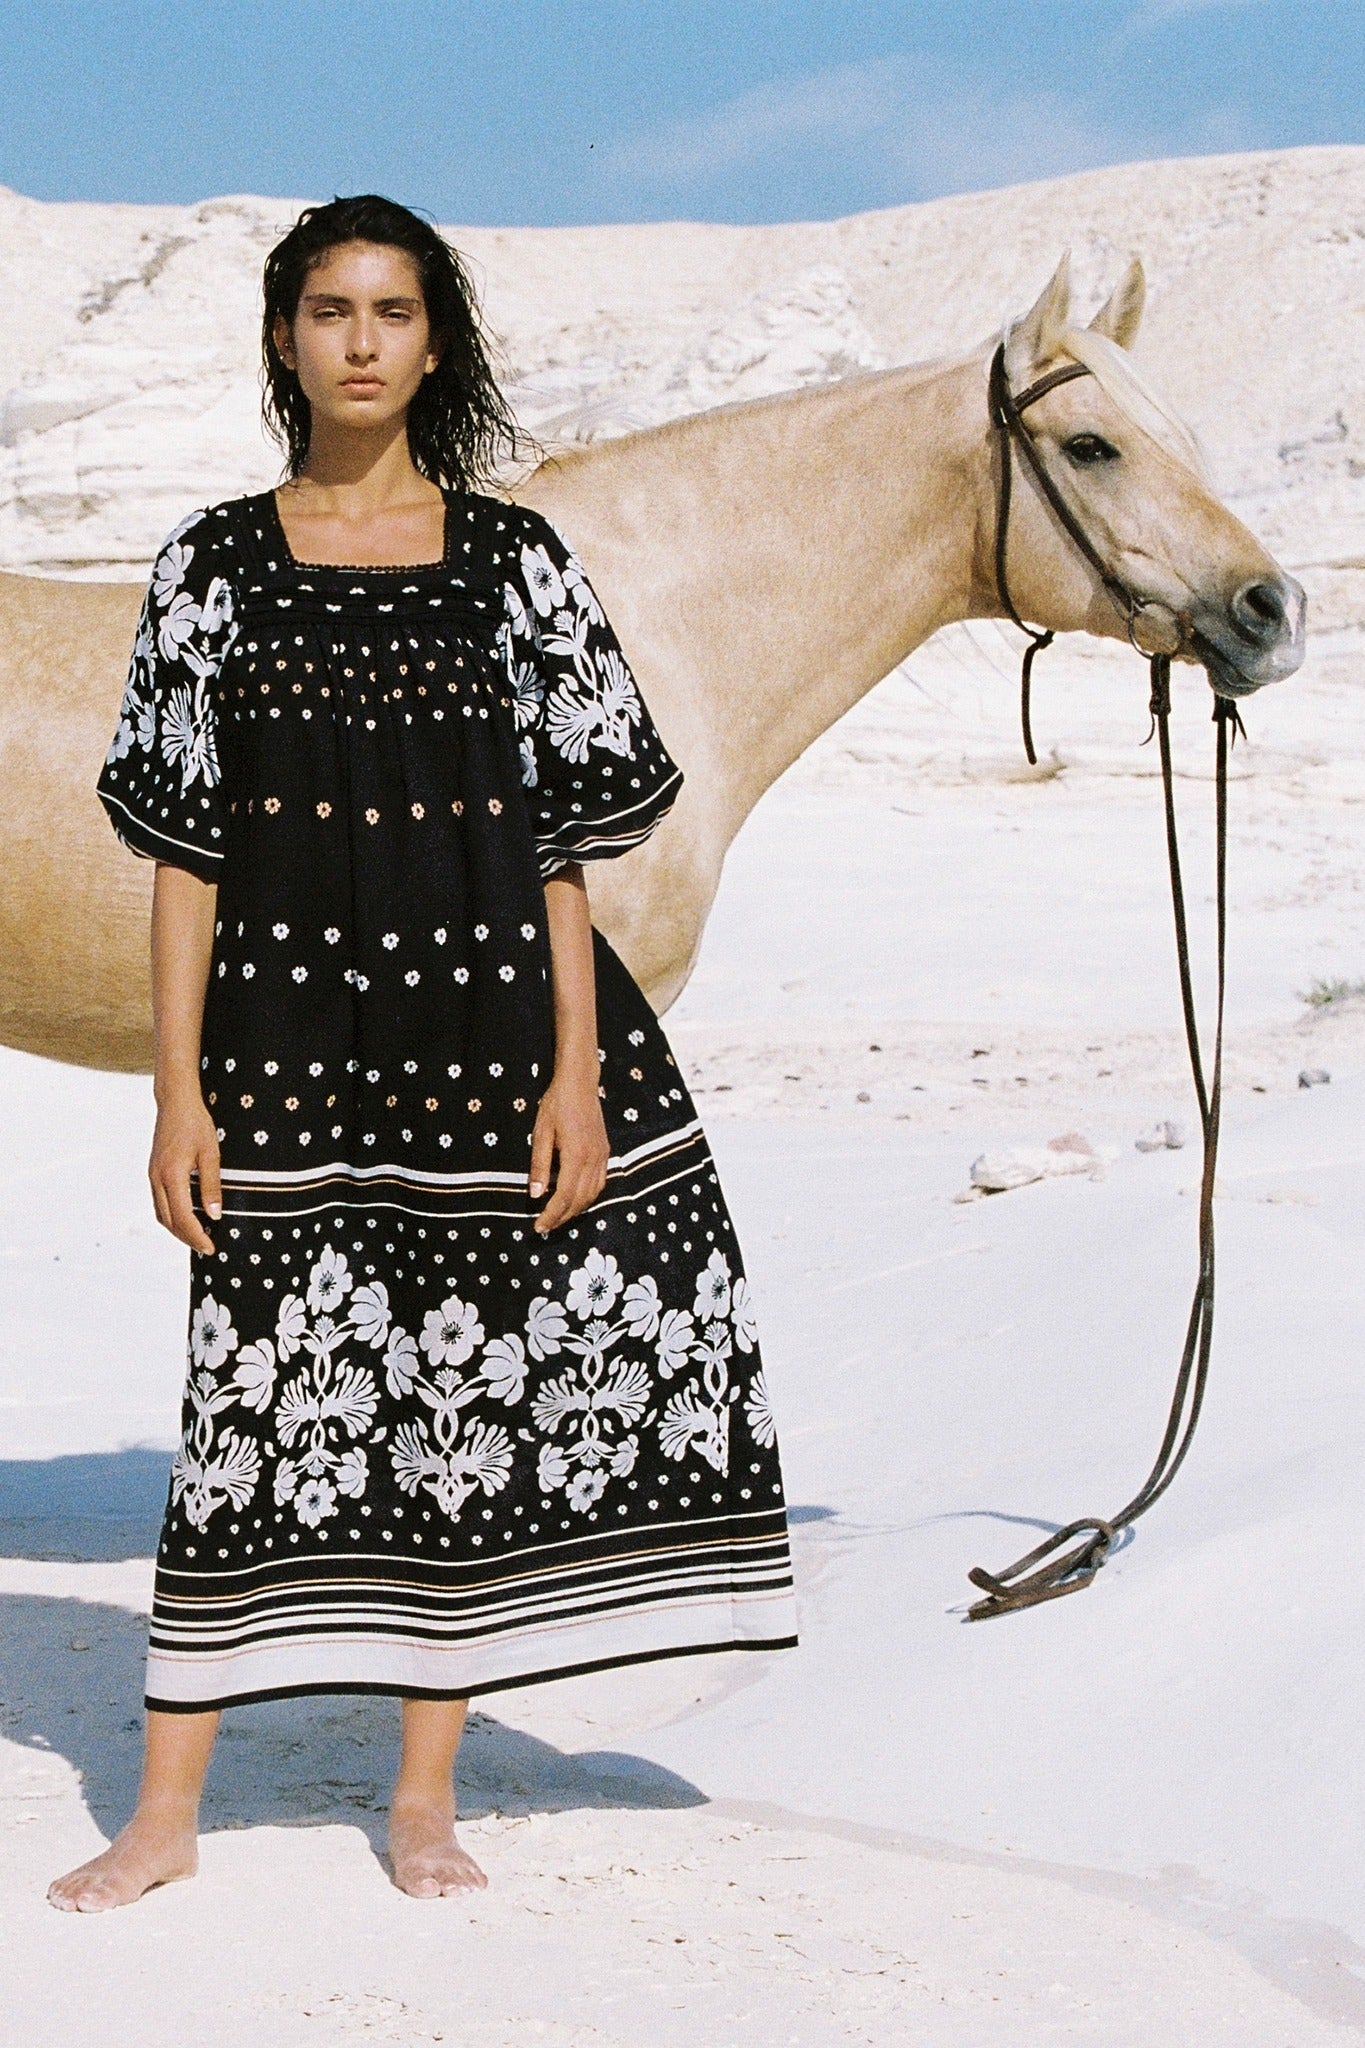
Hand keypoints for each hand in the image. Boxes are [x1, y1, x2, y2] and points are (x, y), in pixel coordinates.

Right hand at [150, 1091, 221, 1254]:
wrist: (175, 1103)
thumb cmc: (196, 1124)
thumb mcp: (211, 1154)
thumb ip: (211, 1186)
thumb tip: (215, 1216)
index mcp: (171, 1175)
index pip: (182, 1217)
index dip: (196, 1236)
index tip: (211, 1248)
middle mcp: (157, 1178)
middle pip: (168, 1221)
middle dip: (187, 1238)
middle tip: (207, 1248)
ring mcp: (152, 1176)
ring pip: (161, 1214)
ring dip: (178, 1230)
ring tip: (198, 1237)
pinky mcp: (153, 1172)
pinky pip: (160, 1203)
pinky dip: (172, 1216)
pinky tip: (187, 1218)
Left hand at [529, 1055, 608, 1234]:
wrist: (580, 1083)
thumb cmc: (556, 1104)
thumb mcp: (541, 1133)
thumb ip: (539, 1165)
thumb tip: (535, 1195)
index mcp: (576, 1156)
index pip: (563, 1196)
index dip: (551, 1215)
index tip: (538, 1227)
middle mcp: (593, 1159)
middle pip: (579, 1200)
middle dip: (562, 1217)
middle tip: (545, 1226)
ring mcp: (602, 1156)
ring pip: (592, 1195)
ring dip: (576, 1210)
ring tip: (558, 1216)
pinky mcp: (605, 1152)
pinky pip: (600, 1183)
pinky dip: (587, 1197)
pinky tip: (575, 1198)